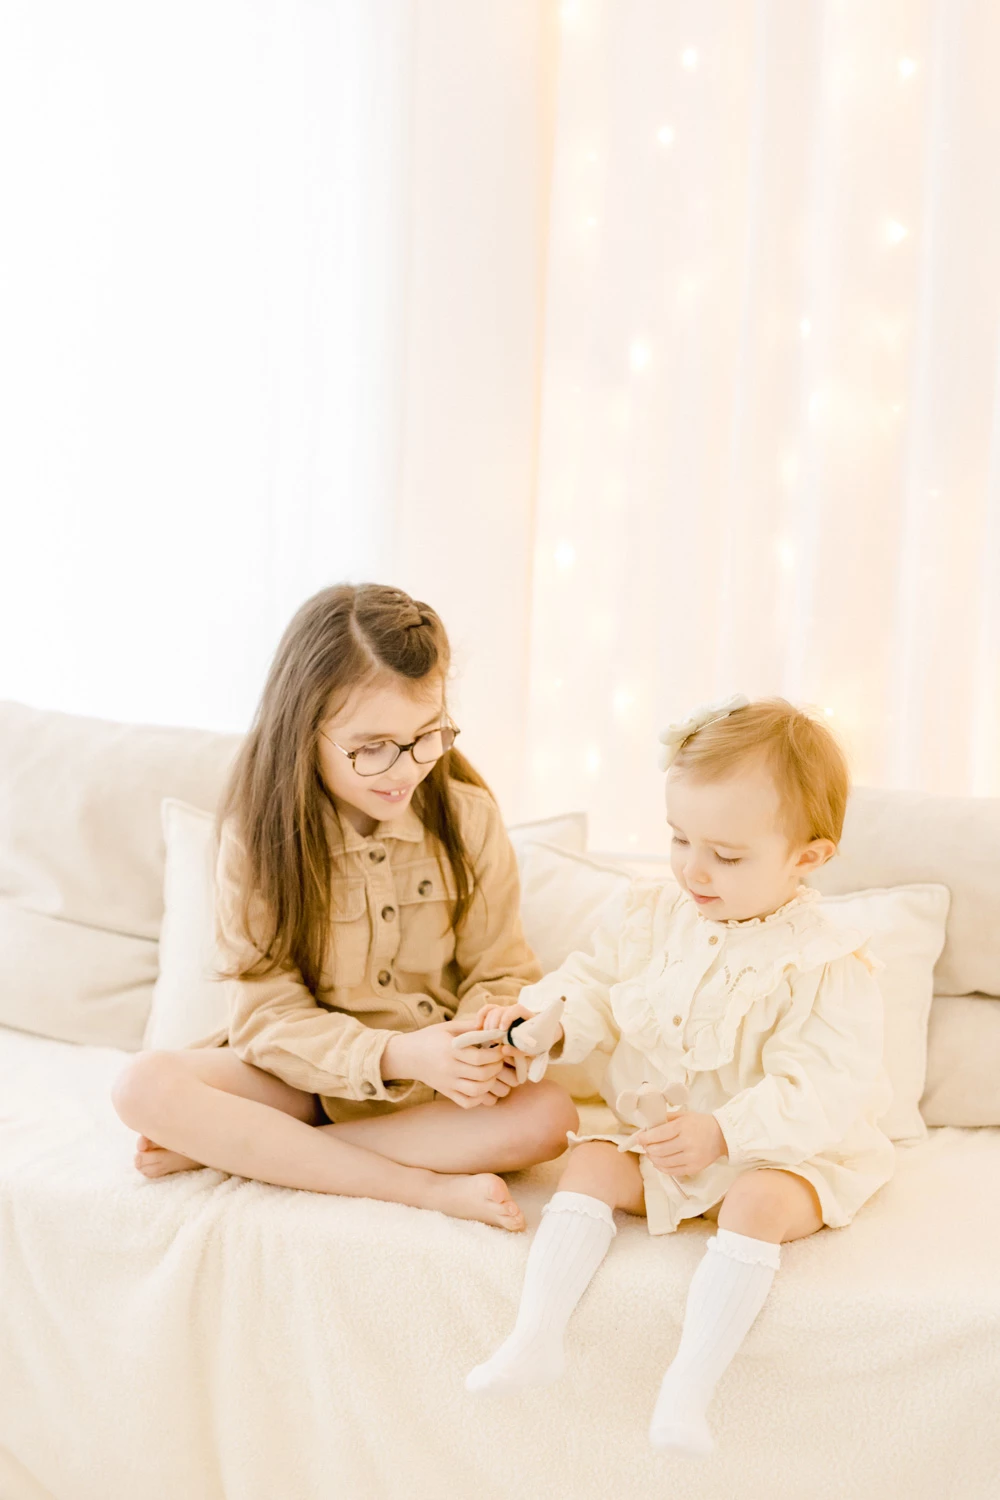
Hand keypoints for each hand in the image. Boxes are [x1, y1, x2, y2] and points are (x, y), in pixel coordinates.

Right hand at [381, 1021, 511, 1109]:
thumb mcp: (447, 1027)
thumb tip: (492, 1026)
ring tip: (493, 1073)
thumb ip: (469, 1026)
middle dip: (497, 1068)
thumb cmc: (429, 1038)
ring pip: (476, 1091)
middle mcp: (449, 1069)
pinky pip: (467, 1102)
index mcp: (450, 1050)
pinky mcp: (447, 1093)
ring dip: (491, 1083)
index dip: (495, 1055)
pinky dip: (480, 1098)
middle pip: (481, 1075)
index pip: (479, 1057)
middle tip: (500, 1060)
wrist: (407, 1056)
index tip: (501, 1049)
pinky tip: (483, 1087)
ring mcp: (447, 1083)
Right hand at [475, 1001, 563, 1051]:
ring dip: (487, 1024)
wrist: (540, 1038)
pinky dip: (480, 1017)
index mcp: (526, 1015)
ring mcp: (504, 1012)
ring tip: (490, 1040)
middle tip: (495, 1041)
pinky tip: (477, 1027)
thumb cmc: (536, 1044)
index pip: (516, 1009)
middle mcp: (514, 1011)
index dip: (507, 1017)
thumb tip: (503, 1050)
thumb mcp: (531, 1050)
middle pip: (500, 1010)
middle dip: (494, 1024)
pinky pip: (486, 1011)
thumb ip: (519, 1050)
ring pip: (492, 1011)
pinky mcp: (497, 1017)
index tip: (503, 1030)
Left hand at [635, 1111, 727, 1177]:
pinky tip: (658, 1163)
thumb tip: (648, 1126)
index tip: (638, 1138)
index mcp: (683, 1127)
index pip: (659, 1135)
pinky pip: (673, 1171)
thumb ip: (666, 1119)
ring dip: (653, 1159)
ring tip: (650, 1154)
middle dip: (648, 1149)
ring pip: (664, 1162)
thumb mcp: (684, 1115)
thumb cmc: (701, 1123)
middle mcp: (687, 1143)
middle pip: (659, 1150)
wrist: (722, 1136)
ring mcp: (691, 1158)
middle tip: (644, 1146)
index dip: (645, 1138)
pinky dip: (662, 1168)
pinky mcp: (694, 1168)